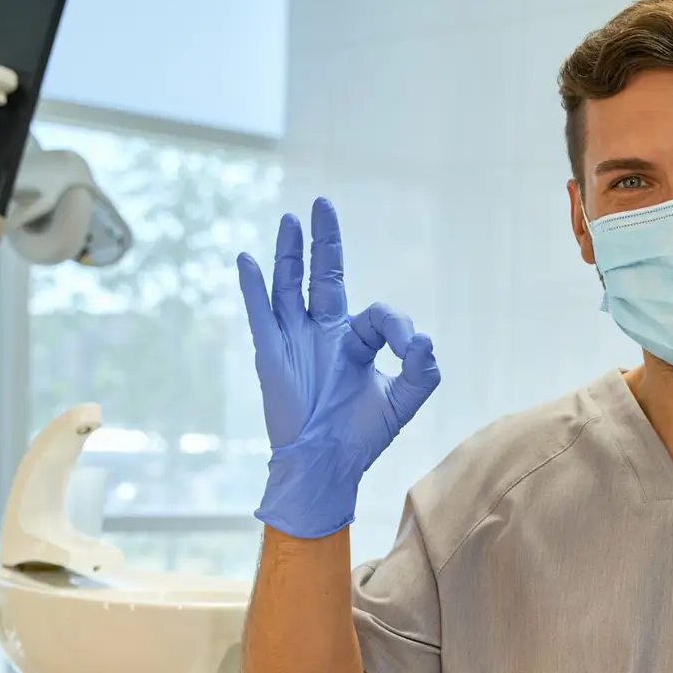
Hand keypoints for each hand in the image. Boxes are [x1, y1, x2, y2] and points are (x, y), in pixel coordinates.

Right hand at [237, 197, 441, 538]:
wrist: (325, 467)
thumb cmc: (361, 438)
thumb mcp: (403, 402)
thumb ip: (423, 371)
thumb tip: (424, 338)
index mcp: (355, 343)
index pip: (377, 314)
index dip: (396, 325)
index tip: (409, 345)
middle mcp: (323, 334)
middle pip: (323, 277)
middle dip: (324, 242)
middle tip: (321, 204)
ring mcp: (295, 341)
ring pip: (289, 286)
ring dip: (288, 253)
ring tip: (290, 221)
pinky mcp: (272, 354)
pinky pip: (261, 313)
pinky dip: (254, 286)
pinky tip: (248, 260)